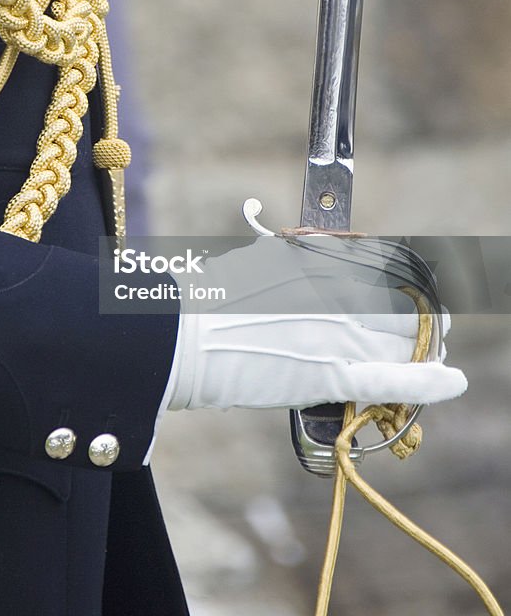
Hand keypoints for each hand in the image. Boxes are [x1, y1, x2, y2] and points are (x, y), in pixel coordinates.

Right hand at [166, 236, 466, 411]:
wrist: (188, 336)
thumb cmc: (221, 295)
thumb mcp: (271, 257)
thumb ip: (312, 257)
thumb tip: (336, 260)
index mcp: (328, 261)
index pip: (397, 269)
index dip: (415, 286)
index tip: (420, 296)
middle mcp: (343, 293)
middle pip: (408, 308)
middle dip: (425, 322)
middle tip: (429, 332)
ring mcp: (340, 335)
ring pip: (408, 343)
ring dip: (425, 351)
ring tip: (430, 358)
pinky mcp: (332, 376)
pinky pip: (396, 381)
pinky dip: (430, 382)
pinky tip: (451, 380)